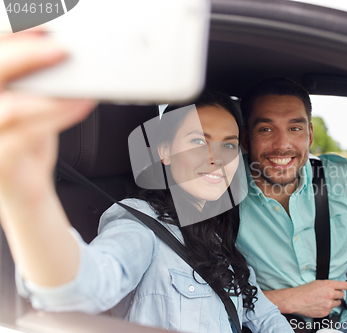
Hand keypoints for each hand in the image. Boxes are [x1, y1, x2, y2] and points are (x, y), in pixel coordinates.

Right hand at [0, 28, 94, 285]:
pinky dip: (58, 116)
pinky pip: (26, 135)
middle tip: (60, 48)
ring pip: (8, 108)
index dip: (9, 33)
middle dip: (24, 54)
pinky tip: (82, 104)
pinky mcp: (0, 160)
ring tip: (80, 85)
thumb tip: (66, 46)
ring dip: (49, 92)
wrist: (26, 188)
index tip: (41, 21)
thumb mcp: (32, 100)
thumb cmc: (28, 139)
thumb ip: (38, 76)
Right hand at [264, 279, 346, 317]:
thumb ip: (329, 285)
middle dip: (338, 294)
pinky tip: (319, 305)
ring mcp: (329, 304)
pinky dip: (327, 307)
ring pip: (338, 303)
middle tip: (331, 294)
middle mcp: (331, 294)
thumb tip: (336, 287)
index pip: (345, 285)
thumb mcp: (318, 282)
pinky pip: (331, 309)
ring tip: (324, 300)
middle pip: (342, 295)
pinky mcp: (326, 312)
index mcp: (329, 285)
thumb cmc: (305, 290)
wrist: (297, 300)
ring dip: (333, 301)